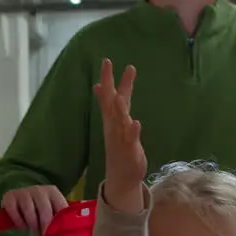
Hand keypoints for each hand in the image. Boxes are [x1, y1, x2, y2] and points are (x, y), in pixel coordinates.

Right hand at [1, 185, 68, 233]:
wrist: (20, 199)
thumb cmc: (40, 209)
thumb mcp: (52, 211)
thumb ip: (62, 218)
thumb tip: (76, 230)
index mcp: (53, 192)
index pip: (60, 207)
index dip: (60, 223)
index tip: (59, 235)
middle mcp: (39, 189)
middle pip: (44, 209)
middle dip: (45, 226)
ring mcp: (23, 192)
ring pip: (29, 210)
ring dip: (32, 224)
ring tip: (33, 230)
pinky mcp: (9, 196)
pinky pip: (13, 211)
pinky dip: (18, 221)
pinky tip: (22, 226)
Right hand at [93, 58, 146, 206]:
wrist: (121, 175)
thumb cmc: (121, 145)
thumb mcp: (116, 122)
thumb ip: (111, 104)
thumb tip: (99, 86)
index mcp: (112, 118)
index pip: (111, 95)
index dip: (109, 78)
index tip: (107, 60)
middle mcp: (114, 125)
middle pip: (111, 102)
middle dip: (109, 84)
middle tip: (106, 65)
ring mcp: (120, 138)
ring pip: (118, 120)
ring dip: (119, 108)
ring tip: (118, 95)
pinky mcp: (129, 150)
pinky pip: (130, 140)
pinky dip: (132, 132)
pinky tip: (136, 123)